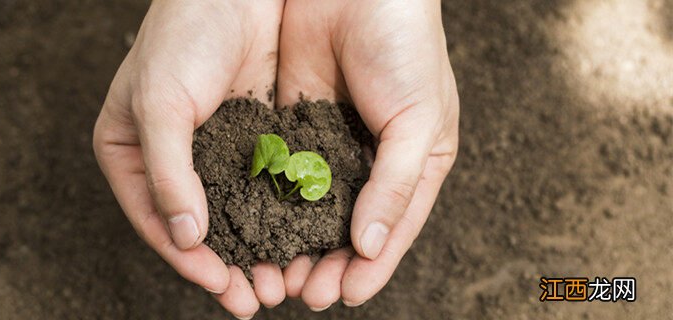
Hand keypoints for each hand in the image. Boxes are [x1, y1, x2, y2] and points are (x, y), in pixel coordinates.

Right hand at [93, 1, 285, 317]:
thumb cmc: (181, 36)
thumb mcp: (160, 105)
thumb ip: (168, 174)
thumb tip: (186, 236)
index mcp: (129, 152)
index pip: (156, 219)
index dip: (187, 259)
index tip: (221, 287)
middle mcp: (168, 158)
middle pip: (195, 225)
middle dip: (226, 265)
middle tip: (256, 301)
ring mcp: (210, 149)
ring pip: (232, 211)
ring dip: (254, 248)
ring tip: (280, 283)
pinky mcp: (249, 136)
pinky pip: (261, 185)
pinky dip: (276, 215)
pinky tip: (296, 239)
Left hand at [275, 0, 458, 308]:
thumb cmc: (407, 48)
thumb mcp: (419, 120)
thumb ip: (396, 184)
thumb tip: (371, 245)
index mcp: (413, 163)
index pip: (391, 228)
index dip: (370, 266)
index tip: (342, 295)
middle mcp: (371, 161)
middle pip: (347, 227)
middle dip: (326, 262)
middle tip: (302, 294)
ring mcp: (330, 145)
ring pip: (310, 209)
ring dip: (294, 243)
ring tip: (275, 275)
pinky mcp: (294, 125)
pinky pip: (282, 174)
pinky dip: (270, 204)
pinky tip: (254, 228)